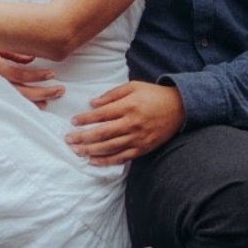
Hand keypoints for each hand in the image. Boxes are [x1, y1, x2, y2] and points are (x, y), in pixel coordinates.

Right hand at [0, 41, 62, 108]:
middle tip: (60, 90)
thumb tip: (31, 58)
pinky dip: (23, 106)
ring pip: (16, 100)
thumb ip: (11, 52)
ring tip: (50, 102)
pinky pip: (9, 103)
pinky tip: (35, 108)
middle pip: (21, 91)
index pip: (18, 73)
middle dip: (42, 92)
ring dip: (35, 101)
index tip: (52, 75)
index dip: (36, 75)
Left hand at [66, 82, 183, 165]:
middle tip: (68, 140)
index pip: (101, 114)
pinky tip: (93, 161)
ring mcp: (138, 138)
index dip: (85, 119)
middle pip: (102, 133)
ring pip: (110, 147)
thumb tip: (93, 104)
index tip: (73, 121)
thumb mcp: (132, 86)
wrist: (179, 108)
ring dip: (91, 150)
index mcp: (129, 106)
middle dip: (83, 137)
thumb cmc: (153, 95)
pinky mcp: (143, 148)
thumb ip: (112, 94)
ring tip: (76, 151)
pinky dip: (107, 161)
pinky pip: (122, 157)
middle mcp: (132, 123)